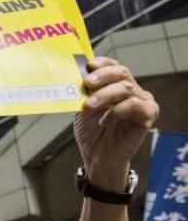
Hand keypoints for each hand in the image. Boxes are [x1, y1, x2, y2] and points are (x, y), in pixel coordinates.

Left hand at [75, 57, 158, 188]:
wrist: (98, 157)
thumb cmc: (92, 133)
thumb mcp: (82, 109)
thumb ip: (83, 93)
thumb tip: (74, 77)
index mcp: (116, 86)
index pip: (113, 67)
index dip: (103, 63)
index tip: (89, 65)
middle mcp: (131, 90)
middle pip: (121, 74)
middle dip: (102, 76)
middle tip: (87, 82)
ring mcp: (141, 101)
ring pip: (126, 88)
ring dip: (105, 95)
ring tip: (89, 105)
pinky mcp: (147, 115)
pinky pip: (134, 106)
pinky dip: (116, 111)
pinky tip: (104, 120)